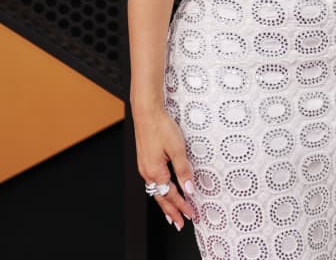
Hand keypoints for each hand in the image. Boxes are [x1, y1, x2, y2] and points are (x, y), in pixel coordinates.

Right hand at [134, 106, 196, 230]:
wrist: (146, 113)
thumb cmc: (161, 127)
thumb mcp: (177, 149)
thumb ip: (183, 170)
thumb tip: (189, 188)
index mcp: (155, 172)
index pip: (171, 195)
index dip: (182, 205)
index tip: (191, 214)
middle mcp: (147, 172)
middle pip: (161, 198)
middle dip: (171, 211)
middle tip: (180, 223)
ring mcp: (144, 167)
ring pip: (155, 191)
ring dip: (165, 203)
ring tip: (172, 214)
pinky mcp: (145, 161)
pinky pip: (153, 183)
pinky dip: (160, 192)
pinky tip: (163, 192)